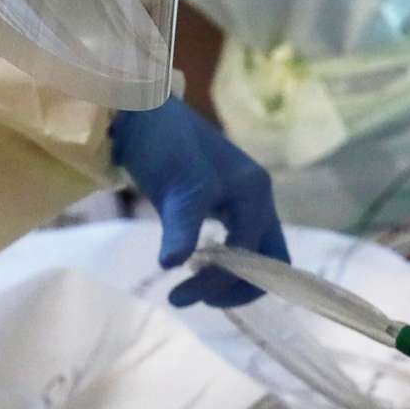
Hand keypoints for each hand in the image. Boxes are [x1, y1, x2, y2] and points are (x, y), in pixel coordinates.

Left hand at [109, 98, 289, 306]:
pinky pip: (236, 241)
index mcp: (255, 193)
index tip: (181, 295)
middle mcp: (257, 198)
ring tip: (188, 287)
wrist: (142, 112)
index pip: (254, 258)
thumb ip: (181, 227)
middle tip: (191, 297)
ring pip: (253, 253)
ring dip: (227, 277)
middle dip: (236, 287)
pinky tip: (192, 263)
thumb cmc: (163, 143)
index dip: (222, 283)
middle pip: (268, 261)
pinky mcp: (223, 201)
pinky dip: (220, 261)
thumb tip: (172, 265)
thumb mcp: (175, 187)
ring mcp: (242, 199)